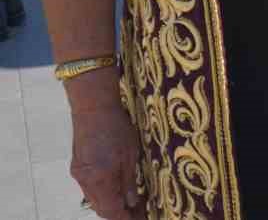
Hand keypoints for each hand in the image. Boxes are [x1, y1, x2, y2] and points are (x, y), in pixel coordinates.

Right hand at [68, 90, 143, 219]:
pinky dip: (104, 193)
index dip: (126, 217)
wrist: (93, 108)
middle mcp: (86, 180)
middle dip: (119, 213)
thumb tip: (131, 203)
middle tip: (139, 209)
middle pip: (101, 208)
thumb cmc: (116, 127)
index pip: (111, 211)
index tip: (141, 216)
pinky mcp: (77, 168)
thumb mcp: (130, 154)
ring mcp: (79, 175)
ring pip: (95, 200)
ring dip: (111, 204)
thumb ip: (129, 181)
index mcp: (100, 178)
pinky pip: (90, 189)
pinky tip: (117, 188)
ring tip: (131, 200)